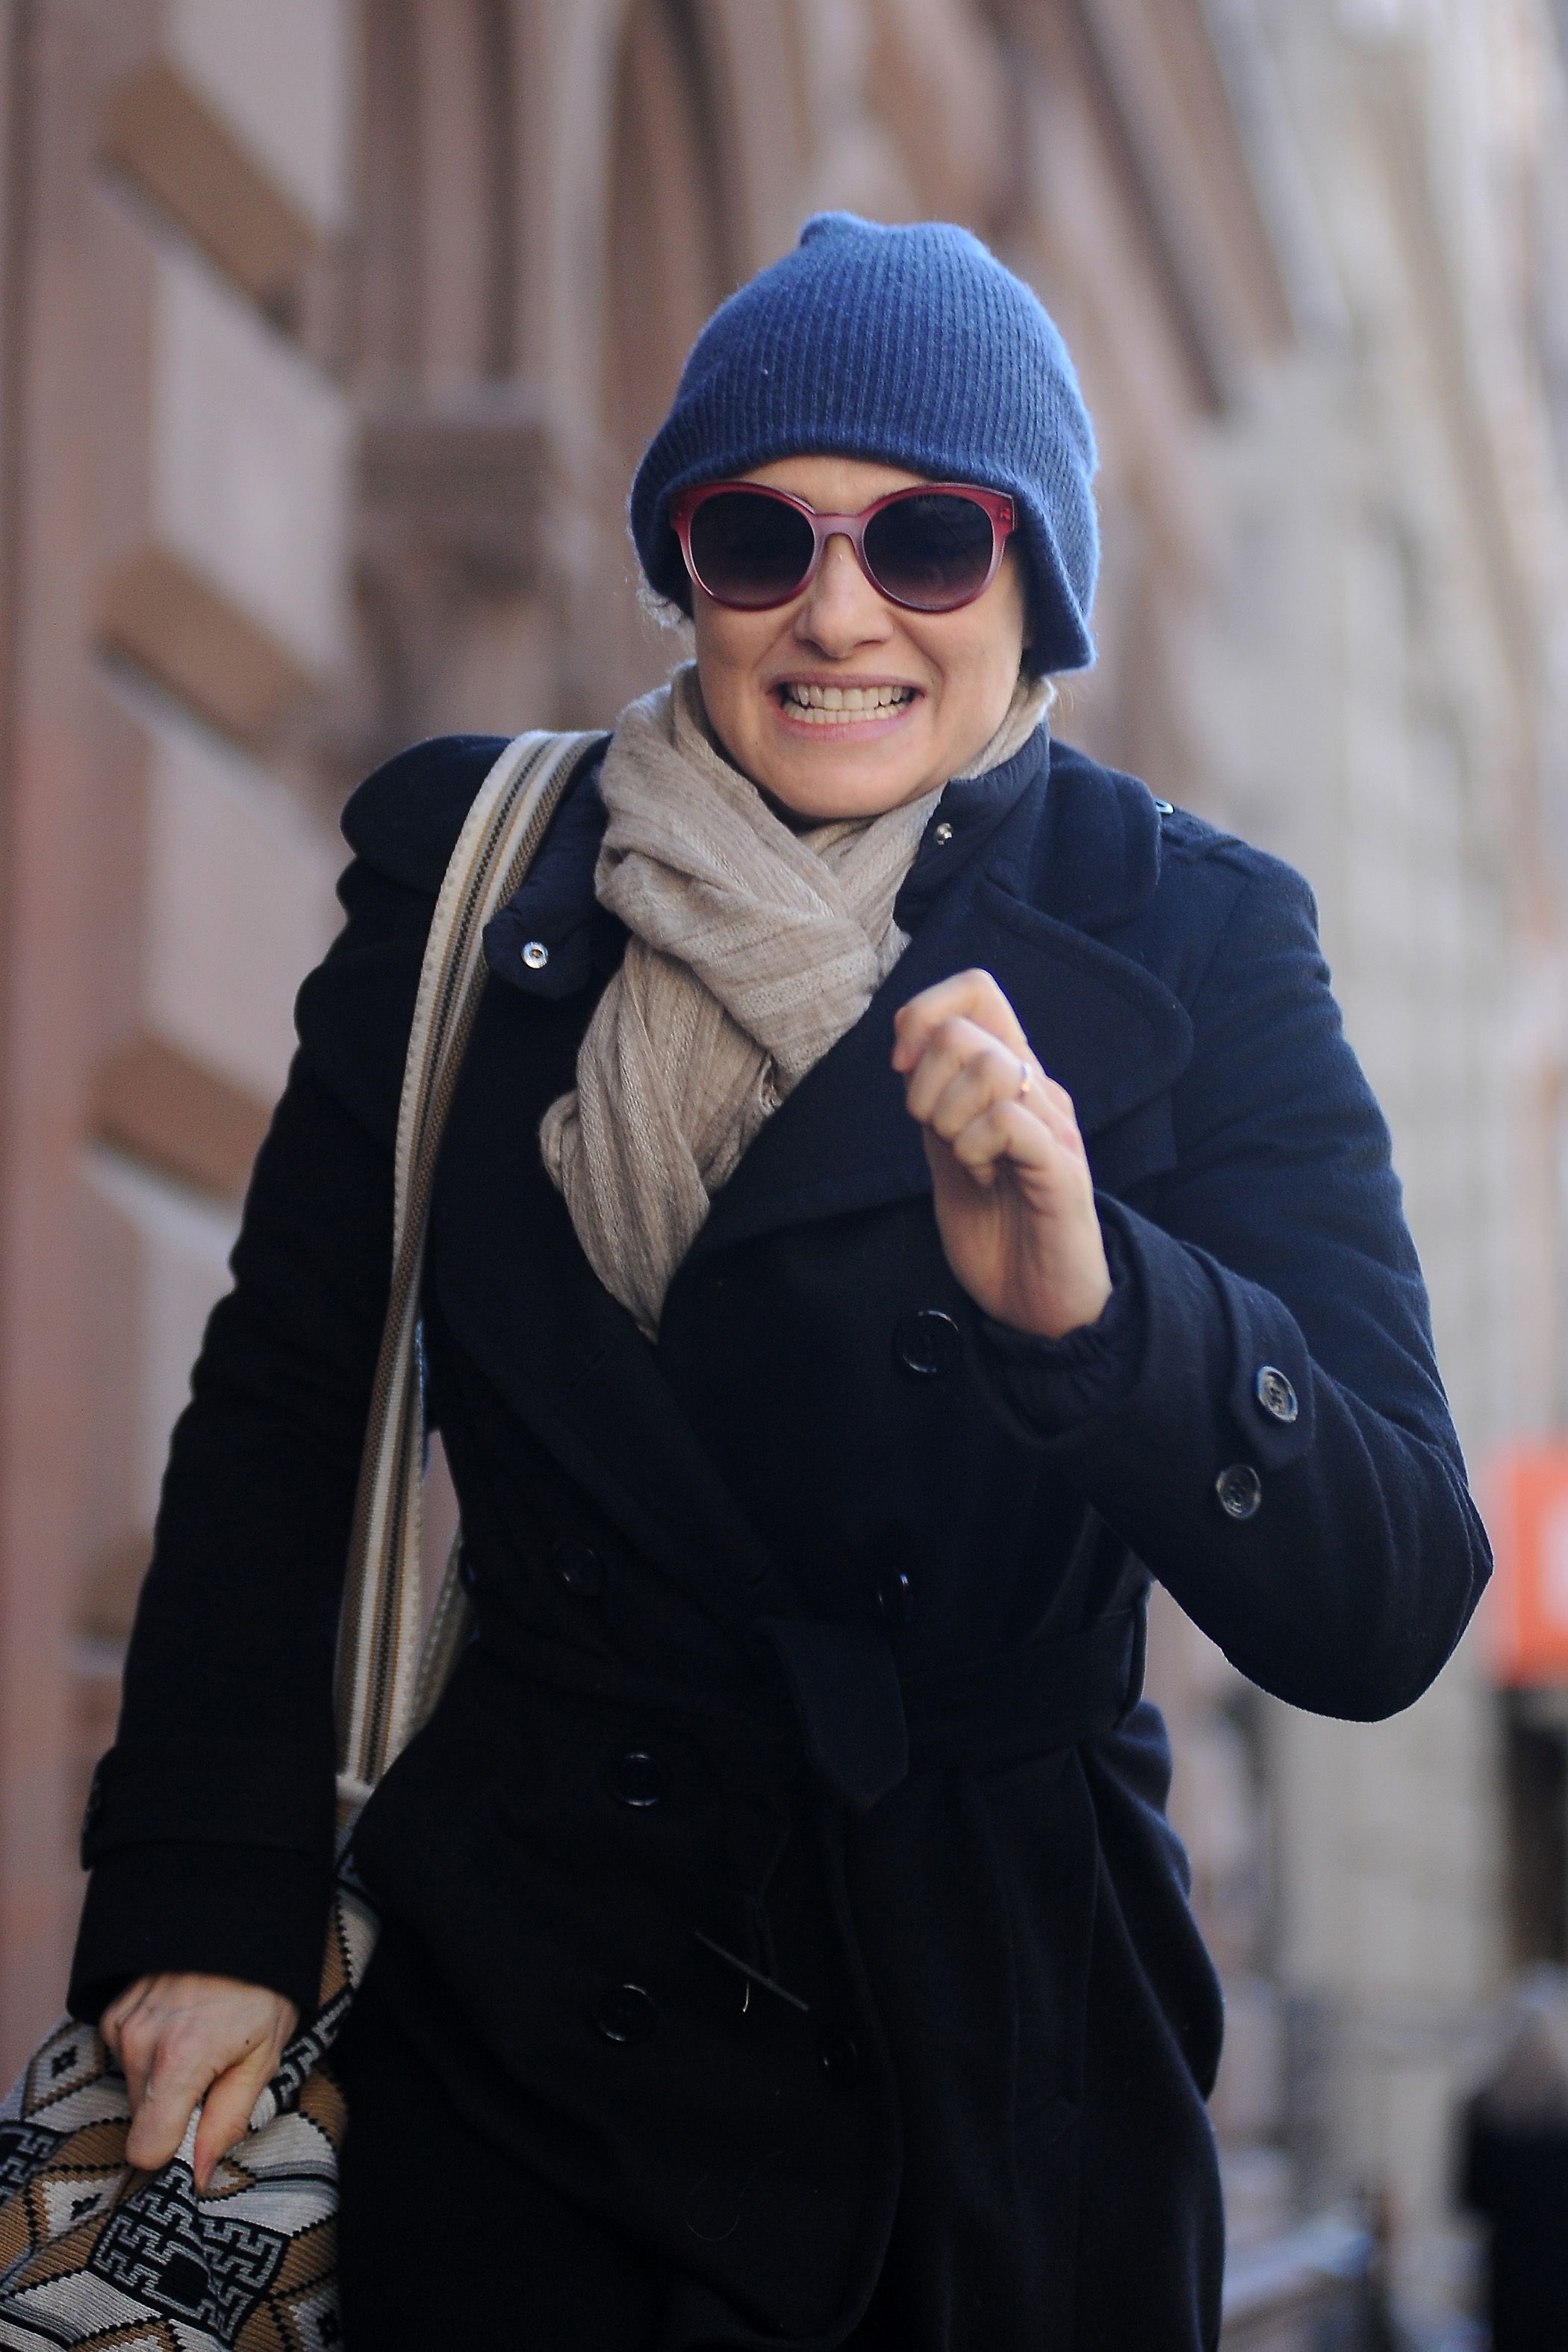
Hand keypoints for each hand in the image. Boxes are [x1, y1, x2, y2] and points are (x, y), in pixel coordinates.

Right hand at [102, 1973, 297, 2190]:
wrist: (243, 1923)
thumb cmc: (263, 1992)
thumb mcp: (262, 2060)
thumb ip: (227, 2122)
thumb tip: (199, 2176)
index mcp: (179, 2061)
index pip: (145, 2149)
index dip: (173, 2152)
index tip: (197, 2135)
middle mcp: (140, 2043)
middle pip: (142, 2120)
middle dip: (174, 2111)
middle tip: (212, 2075)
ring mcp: (122, 2024)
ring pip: (134, 2091)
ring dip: (163, 2082)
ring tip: (200, 2045)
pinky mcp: (114, 2012)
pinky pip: (126, 2059)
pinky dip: (150, 2055)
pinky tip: (180, 2028)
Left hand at [892, 969, 1110, 1339]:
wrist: (1038, 1300)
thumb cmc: (996, 1226)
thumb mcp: (948, 1148)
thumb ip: (934, 1097)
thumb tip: (906, 1046)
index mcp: (1010, 1076)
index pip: (977, 989)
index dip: (923, 1013)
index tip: (903, 1069)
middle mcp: (1037, 1087)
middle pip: (963, 1030)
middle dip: (922, 1086)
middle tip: (936, 1135)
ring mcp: (1052, 1124)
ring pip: (989, 1068)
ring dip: (951, 1120)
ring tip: (968, 1161)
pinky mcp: (1061, 1167)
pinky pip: (1007, 1121)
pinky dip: (974, 1149)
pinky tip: (984, 1178)